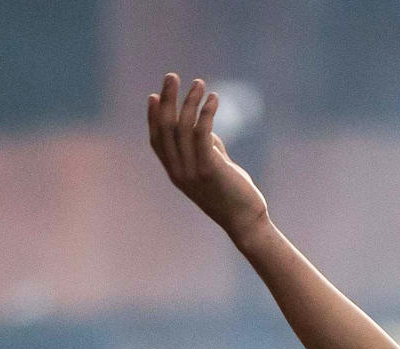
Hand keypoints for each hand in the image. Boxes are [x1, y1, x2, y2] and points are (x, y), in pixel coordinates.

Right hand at [146, 72, 267, 240]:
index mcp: (175, 172)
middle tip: (171, 76)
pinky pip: (203, 134)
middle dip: (167, 99)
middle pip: (166, 128)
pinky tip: (214, 99)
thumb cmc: (234, 195)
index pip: (156, 140)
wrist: (246, 222)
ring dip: (190, 101)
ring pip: (183, 127)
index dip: (153, 116)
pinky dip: (207, 113)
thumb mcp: (215, 169)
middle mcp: (178, 171)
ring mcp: (192, 171)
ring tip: (199, 83)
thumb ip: (207, 148)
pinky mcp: (209, 170)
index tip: (154, 95)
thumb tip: (204, 125)